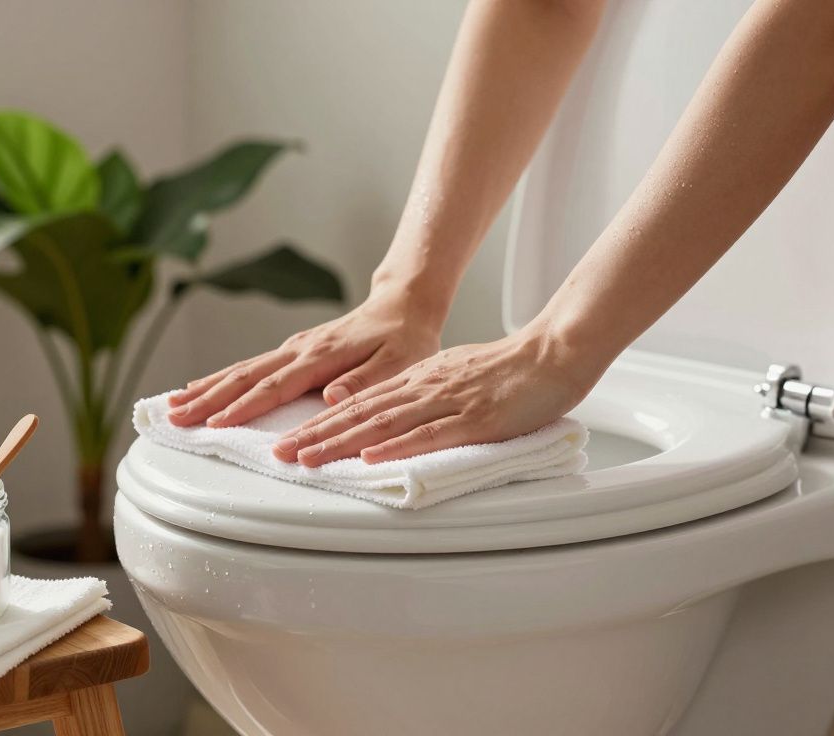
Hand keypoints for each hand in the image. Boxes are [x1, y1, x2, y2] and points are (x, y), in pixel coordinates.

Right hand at [167, 291, 441, 428]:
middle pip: (244, 376)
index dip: (244, 407)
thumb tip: (331, 398)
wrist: (402, 306)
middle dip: (207, 399)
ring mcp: (291, 349)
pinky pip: (247, 368)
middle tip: (173, 418)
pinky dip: (219, 380)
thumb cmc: (404, 339)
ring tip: (172, 405)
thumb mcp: (399, 363)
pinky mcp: (290, 352)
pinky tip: (199, 389)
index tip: (216, 424)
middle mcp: (299, 349)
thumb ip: (364, 381)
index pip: (275, 386)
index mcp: (321, 355)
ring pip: (240, 370)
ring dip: (205, 389)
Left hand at [272, 325, 603, 465]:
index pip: (357, 404)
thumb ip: (418, 396)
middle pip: (358, 413)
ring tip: (308, 457)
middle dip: (315, 434)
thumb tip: (388, 417)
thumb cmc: (507, 369)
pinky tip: (371, 457)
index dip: (319, 422)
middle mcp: (422, 389)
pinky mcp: (474, 420)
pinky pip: (430, 434)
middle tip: (280, 452)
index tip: (288, 438)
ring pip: (384, 424)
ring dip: (342, 443)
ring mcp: (447, 403)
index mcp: (416, 380)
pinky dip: (397, 447)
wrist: (553, 352)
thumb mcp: (450, 377)